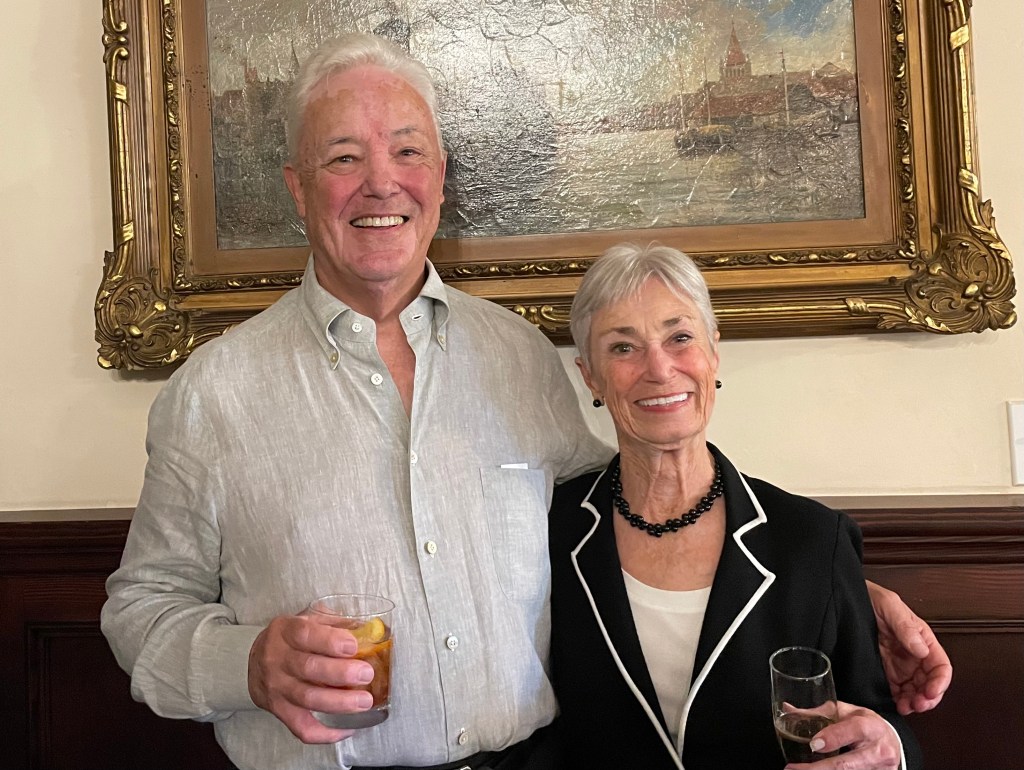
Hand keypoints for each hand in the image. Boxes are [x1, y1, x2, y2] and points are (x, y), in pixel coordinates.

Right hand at [248, 613, 375, 742]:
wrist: (255, 661)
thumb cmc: (291, 639)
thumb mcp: (308, 619)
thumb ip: (336, 623)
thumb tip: (373, 631)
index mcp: (286, 631)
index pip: (305, 634)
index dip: (329, 641)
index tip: (353, 646)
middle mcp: (277, 659)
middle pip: (308, 668)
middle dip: (341, 673)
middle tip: (367, 674)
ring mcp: (276, 688)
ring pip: (308, 699)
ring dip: (339, 702)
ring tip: (364, 701)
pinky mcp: (279, 711)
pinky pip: (301, 727)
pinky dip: (326, 733)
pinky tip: (348, 727)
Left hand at [785, 701, 900, 769]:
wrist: (890, 742)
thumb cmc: (866, 724)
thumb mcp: (846, 712)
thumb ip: (818, 713)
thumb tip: (788, 709)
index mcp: (871, 727)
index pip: (854, 731)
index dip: (834, 738)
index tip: (814, 744)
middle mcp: (878, 751)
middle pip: (846, 764)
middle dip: (817, 769)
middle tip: (793, 769)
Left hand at [866, 580, 951, 713]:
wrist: (846, 598)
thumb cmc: (871, 597)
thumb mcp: (889, 605)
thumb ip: (905, 626)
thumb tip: (921, 649)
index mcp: (922, 639)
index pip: (940, 665)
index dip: (940, 681)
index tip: (931, 692)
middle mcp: (914, 654)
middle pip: (930, 682)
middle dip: (927, 697)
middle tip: (917, 705)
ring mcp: (900, 664)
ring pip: (915, 690)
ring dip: (914, 702)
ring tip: (905, 707)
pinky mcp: (885, 671)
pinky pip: (897, 690)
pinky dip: (899, 700)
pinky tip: (896, 705)